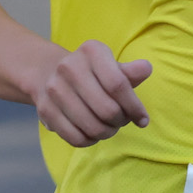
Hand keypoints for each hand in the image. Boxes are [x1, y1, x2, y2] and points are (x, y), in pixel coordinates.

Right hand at [27, 39, 151, 146]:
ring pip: (92, 126)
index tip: (142, 120)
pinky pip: (75, 137)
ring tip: (109, 127)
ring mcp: (54, 88)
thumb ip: (129, 72)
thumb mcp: (110, 66)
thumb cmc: (90, 73)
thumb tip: (146, 68)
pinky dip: (90, 141)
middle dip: (120, 122)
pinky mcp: (45, 109)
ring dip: (107, 133)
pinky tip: (93, 134)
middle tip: (122, 121)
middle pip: (107, 109)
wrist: (47, 72)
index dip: (134, 107)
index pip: (118, 84)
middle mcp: (69, 66)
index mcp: (91, 51)